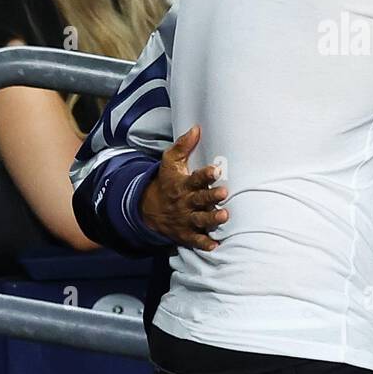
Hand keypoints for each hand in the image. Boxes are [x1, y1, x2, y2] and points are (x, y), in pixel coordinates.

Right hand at [139, 124, 228, 250]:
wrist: (148, 208)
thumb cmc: (166, 182)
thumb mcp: (170, 162)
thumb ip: (183, 146)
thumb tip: (196, 128)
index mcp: (183, 184)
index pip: (195, 178)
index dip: (206, 174)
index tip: (216, 170)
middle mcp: (185, 202)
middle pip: (199, 199)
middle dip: (211, 196)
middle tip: (223, 193)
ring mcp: (185, 219)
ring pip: (200, 219)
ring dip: (212, 218)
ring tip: (224, 216)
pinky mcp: (185, 233)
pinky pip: (194, 239)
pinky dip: (204, 243)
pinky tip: (215, 245)